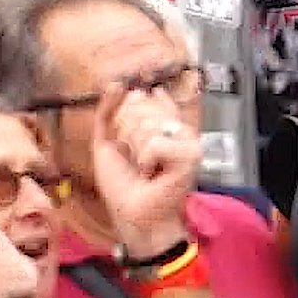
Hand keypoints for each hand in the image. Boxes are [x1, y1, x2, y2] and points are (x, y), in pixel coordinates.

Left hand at [90, 86, 197, 257]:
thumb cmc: (122, 183)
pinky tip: (153, 172)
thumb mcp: (106, 141)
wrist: (132, 213)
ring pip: (146, 124)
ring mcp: (187, 140)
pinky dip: (146, 160)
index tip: (127, 141)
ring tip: (144, 168)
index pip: (145, 97)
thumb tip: (118, 84)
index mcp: (161, 123)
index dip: (128, 114)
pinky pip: (156, 142)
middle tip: (135, 158)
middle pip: (140, 106)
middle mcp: (177, 128)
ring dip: (135, 150)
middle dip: (126, 134)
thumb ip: (108, 111)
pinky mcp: (191, 155)